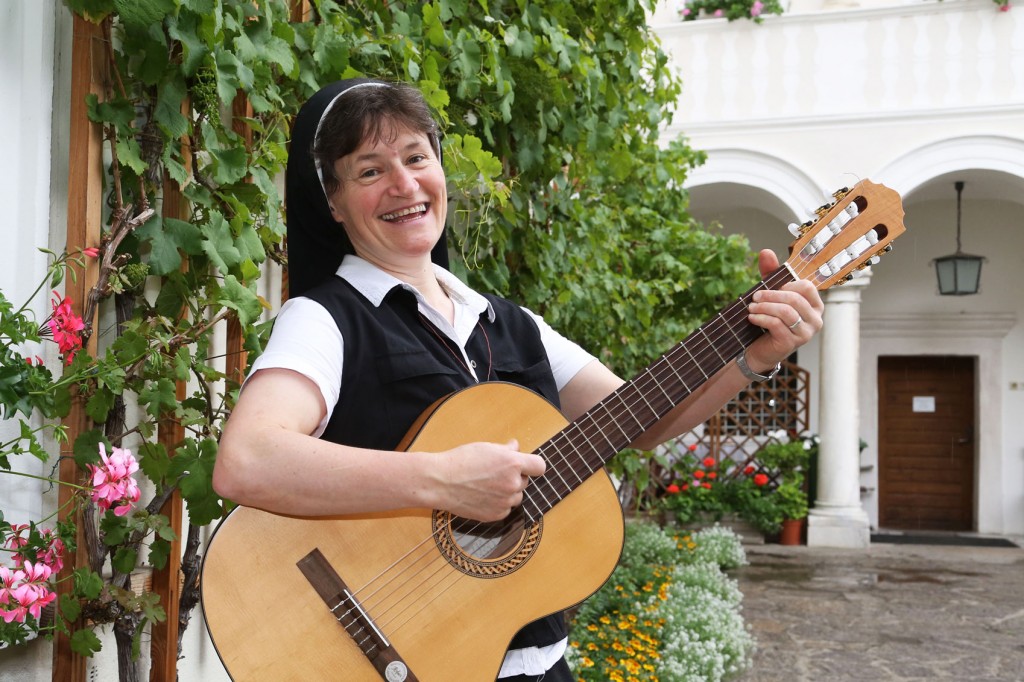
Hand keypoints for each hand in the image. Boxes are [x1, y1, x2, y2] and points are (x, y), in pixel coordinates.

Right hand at [435, 440, 546, 521]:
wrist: (440, 482)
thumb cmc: (460, 461)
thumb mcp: (486, 447)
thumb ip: (506, 449)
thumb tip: (516, 447)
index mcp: (513, 463)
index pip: (540, 466)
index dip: (533, 465)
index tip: (527, 466)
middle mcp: (512, 484)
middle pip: (525, 481)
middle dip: (514, 476)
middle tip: (494, 472)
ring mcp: (505, 502)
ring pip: (516, 496)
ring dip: (507, 491)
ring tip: (486, 484)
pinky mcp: (496, 515)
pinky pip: (505, 509)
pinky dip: (498, 504)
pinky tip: (482, 496)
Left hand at [745, 249, 823, 371]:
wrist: (761, 349)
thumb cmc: (770, 319)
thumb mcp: (771, 294)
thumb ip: (770, 273)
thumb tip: (766, 251)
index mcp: (815, 305)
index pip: (806, 287)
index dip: (786, 285)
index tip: (770, 287)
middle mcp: (816, 319)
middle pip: (794, 299)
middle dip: (771, 295)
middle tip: (754, 297)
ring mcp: (806, 333)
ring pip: (786, 312)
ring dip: (764, 307)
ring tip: (751, 307)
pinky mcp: (792, 344)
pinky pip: (777, 325)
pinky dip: (761, 318)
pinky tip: (752, 317)